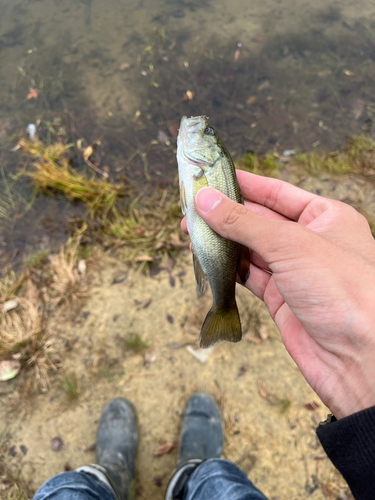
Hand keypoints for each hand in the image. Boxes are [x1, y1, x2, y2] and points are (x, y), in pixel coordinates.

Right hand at [181, 170, 374, 418]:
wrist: (358, 355)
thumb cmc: (343, 289)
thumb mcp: (289, 244)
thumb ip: (244, 222)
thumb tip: (206, 200)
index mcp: (325, 217)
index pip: (277, 192)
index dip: (244, 185)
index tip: (213, 178)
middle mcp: (309, 242)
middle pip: (259, 220)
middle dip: (226, 214)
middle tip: (192, 208)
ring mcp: (294, 271)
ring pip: (250, 249)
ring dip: (222, 241)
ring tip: (191, 232)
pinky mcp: (281, 298)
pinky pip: (248, 276)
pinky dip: (228, 268)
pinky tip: (208, 258)